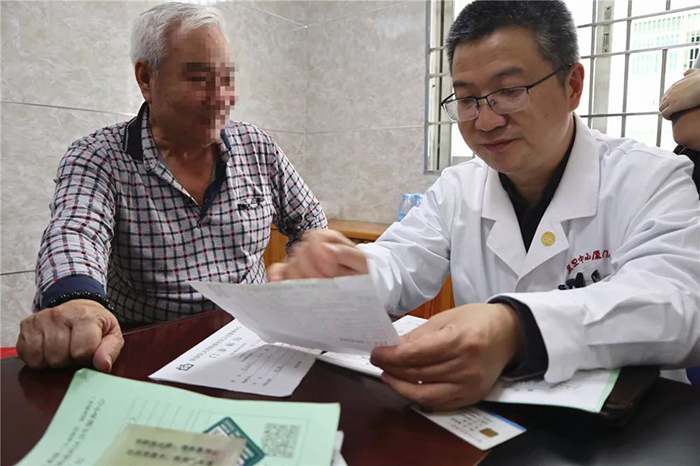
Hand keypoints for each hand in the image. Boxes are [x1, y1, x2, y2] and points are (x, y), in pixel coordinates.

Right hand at [16, 299, 123, 371]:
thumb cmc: (96, 325)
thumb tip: (103, 366)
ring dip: (52, 360)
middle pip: (58, 357)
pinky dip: (37, 358)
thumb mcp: (112, 335)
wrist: (79, 308)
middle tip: (73, 350)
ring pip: (42, 358)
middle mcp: (60, 314)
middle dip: (68, 360)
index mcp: (84, 316)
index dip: (85, 357)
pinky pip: (27, 355)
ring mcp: (41, 319)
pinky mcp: (26, 325)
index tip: (88, 350)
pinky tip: (48, 349)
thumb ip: (111, 350)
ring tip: (62, 349)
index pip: (81, 351)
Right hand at [267, 229, 368, 280]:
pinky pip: (278, 270)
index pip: (315, 238)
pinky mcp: (292, 272)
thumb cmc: (361, 272)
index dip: (319, 254)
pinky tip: (280, 284)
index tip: (330, 272)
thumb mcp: (363, 263)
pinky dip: (277, 276)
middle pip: (300, 252)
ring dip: (300, 278)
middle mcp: (312, 246)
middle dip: (311, 271)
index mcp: (328, 239)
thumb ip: (348, 254)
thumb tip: (330, 250)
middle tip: (324, 283)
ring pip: (290, 263)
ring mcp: (300, 259)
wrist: (359, 283)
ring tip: (314, 290)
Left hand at [370, 303, 522, 410]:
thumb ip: (418, 336)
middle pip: (417, 374)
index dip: (390, 356)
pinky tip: (407, 387)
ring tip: (388, 375)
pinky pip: (438, 404)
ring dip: (400, 386)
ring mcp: (469, 385)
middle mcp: (465, 366)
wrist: (510, 334)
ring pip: (424, 394)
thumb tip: (392, 347)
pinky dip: (418, 397)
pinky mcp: (472, 397)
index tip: (376, 353)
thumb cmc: (477, 320)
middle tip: (379, 362)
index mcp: (459, 340)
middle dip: (392, 368)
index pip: (415, 355)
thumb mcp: (446, 318)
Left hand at [660, 68, 699, 118]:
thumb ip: (689, 72)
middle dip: (666, 107)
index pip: (666, 95)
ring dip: (665, 113)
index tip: (674, 105)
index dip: (669, 101)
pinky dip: (666, 117)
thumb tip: (684, 73)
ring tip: (671, 116)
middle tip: (672, 112)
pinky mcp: (673, 106)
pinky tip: (671, 118)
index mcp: (674, 85)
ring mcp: (671, 99)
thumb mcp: (695, 72)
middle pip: (662, 102)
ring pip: (661, 108)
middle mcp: (670, 91)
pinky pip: (664, 113)